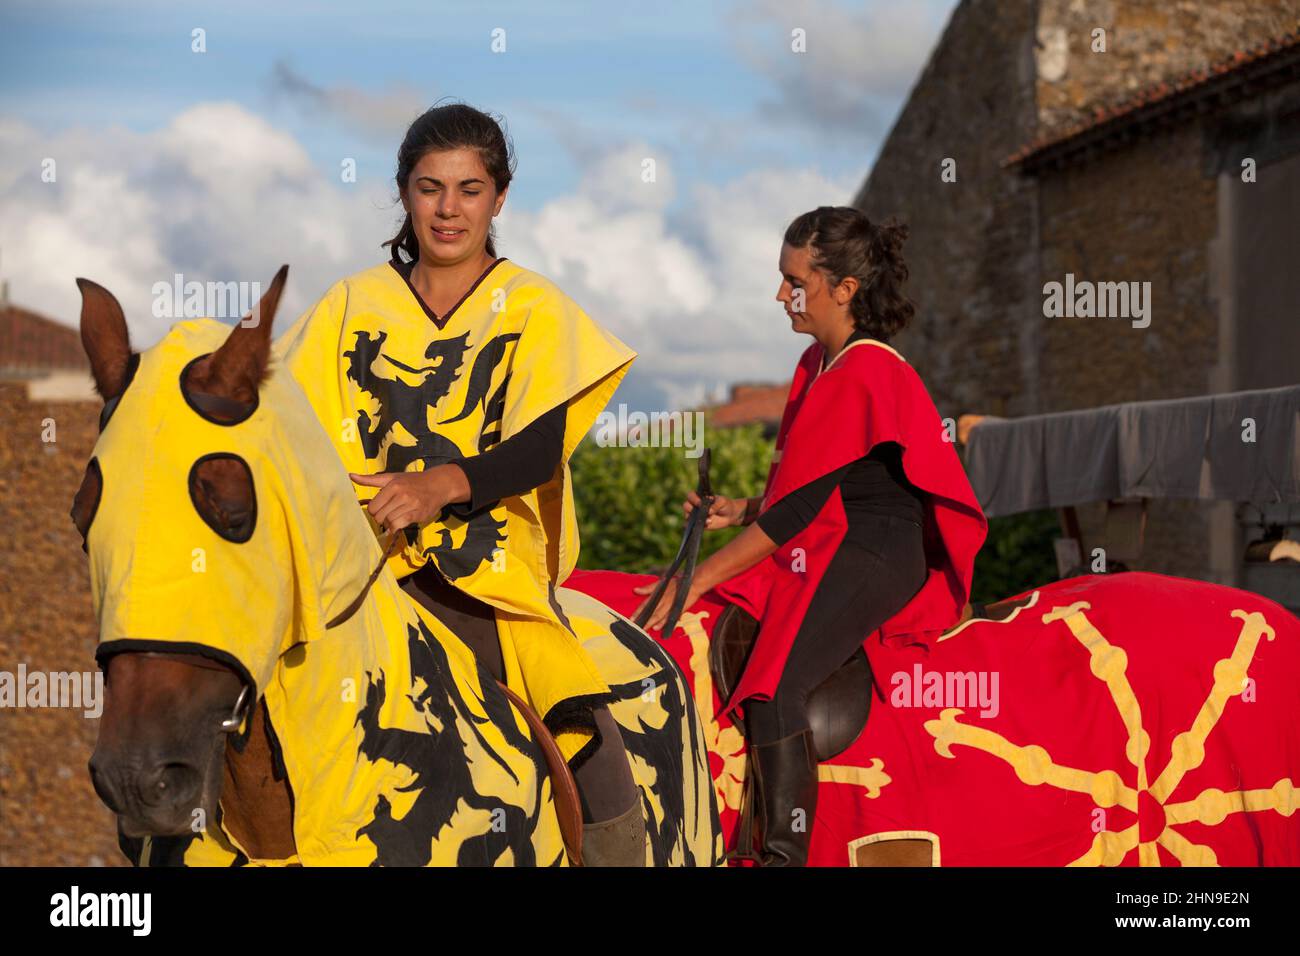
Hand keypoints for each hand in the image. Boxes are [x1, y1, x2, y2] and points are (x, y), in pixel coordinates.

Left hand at [349, 465, 468, 534]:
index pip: (373, 507)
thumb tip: (350, 476)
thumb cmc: (412, 481)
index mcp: (393, 485)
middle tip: (388, 513)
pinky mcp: (418, 514)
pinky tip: (400, 522)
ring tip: (395, 516)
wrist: (438, 485)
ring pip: (390, 522)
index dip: (374, 510)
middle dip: (381, 517)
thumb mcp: (392, 477)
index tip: (380, 508)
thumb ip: (370, 479)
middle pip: (380, 516)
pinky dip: (397, 526)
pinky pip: (400, 525)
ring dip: (390, 522)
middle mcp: (402, 495)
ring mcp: (411, 505)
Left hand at [631, 575, 704, 631]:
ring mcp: (670, 605)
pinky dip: (664, 623)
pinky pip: (670, 617)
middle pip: (650, 612)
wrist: (693, 582)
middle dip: (643, 620)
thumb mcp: (661, 582)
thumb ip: (648, 588)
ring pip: (658, 615)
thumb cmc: (677, 581)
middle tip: (635, 628)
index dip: (638, 612)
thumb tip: (635, 590)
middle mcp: (662, 600)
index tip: (630, 619)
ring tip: (644, 629)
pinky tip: (658, 628)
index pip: (645, 604)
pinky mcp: (678, 609)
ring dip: (651, 623)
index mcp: (658, 594)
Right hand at [683, 490, 747, 528]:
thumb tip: (709, 511)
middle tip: (702, 512)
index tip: (700, 503)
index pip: (690, 495)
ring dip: (696, 519)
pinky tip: (705, 525)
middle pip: (686, 506)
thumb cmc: (725, 504)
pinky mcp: (698, 524)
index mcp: (699, 497)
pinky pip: (692, 526)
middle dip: (690, 509)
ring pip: (688, 516)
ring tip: (709, 520)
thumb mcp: (722, 502)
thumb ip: (716, 504)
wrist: (730, 515)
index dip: (693, 499)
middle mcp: (695, 505)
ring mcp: (696, 515)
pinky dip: (696, 526)